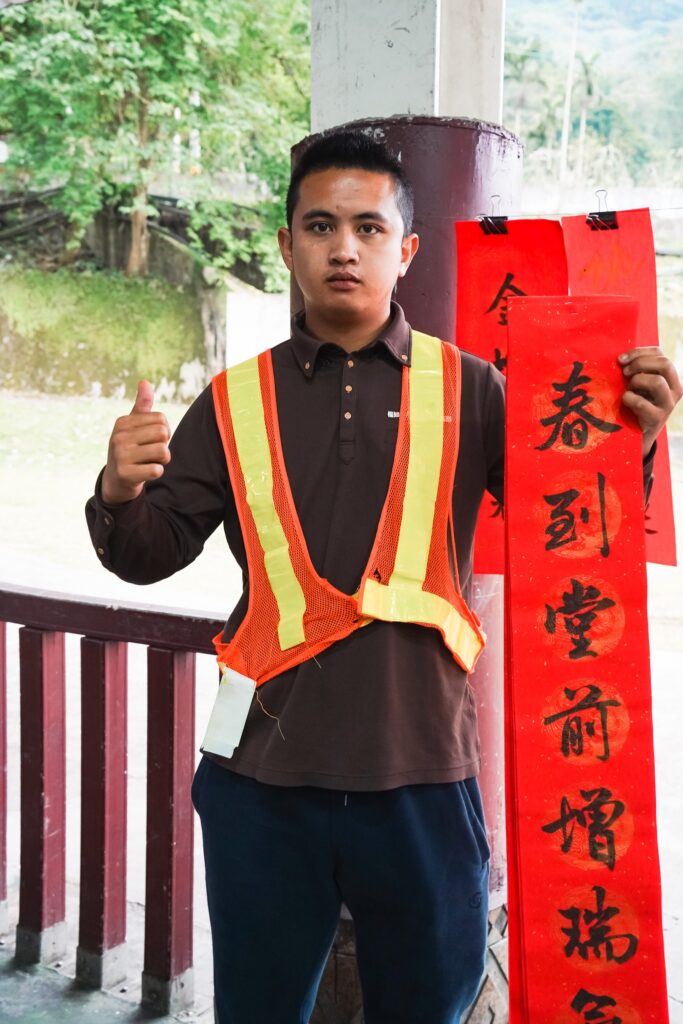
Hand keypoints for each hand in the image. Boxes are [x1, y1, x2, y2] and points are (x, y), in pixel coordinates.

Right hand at [101, 380, 170, 503]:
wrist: (115, 481)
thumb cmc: (129, 450)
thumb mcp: (132, 427)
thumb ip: (142, 406)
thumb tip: (145, 381)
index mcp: (123, 422)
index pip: (161, 419)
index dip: (163, 432)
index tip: (150, 440)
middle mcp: (119, 436)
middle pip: (163, 434)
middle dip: (164, 445)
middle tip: (150, 453)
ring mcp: (120, 455)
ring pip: (163, 452)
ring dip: (162, 461)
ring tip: (148, 462)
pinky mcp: (126, 474)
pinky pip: (157, 470)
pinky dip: (156, 473)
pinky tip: (144, 473)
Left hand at [618, 347, 681, 457]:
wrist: (636, 436)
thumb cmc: (634, 405)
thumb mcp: (638, 384)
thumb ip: (635, 370)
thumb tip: (621, 359)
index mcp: (669, 376)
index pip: (660, 353)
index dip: (639, 352)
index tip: (621, 359)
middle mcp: (675, 388)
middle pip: (664, 363)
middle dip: (639, 363)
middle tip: (624, 372)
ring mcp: (668, 404)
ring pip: (657, 382)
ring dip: (637, 382)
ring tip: (628, 389)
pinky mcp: (658, 419)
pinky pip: (642, 403)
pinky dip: (629, 399)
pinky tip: (625, 402)